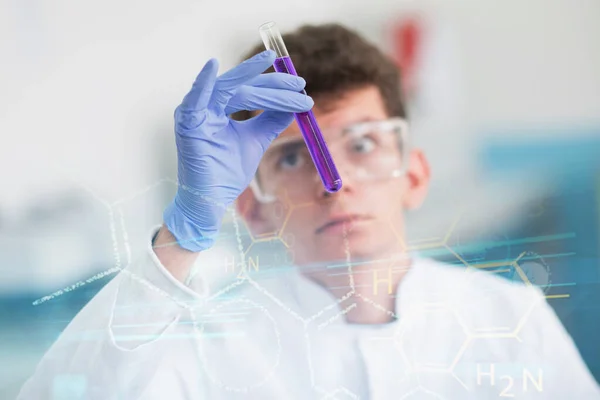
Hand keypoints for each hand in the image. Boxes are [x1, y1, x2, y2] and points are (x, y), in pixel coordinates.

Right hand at [163, 50, 312, 251]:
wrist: (212, 200)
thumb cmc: (227, 172)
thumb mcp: (256, 141)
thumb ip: (271, 121)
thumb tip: (295, 104)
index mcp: (219, 109)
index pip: (250, 89)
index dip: (274, 85)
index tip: (300, 84)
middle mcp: (206, 107)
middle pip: (242, 87)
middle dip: (272, 83)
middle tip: (299, 82)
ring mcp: (195, 114)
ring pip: (228, 90)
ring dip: (254, 80)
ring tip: (275, 67)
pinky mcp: (187, 125)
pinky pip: (194, 99)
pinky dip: (202, 82)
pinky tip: (212, 66)